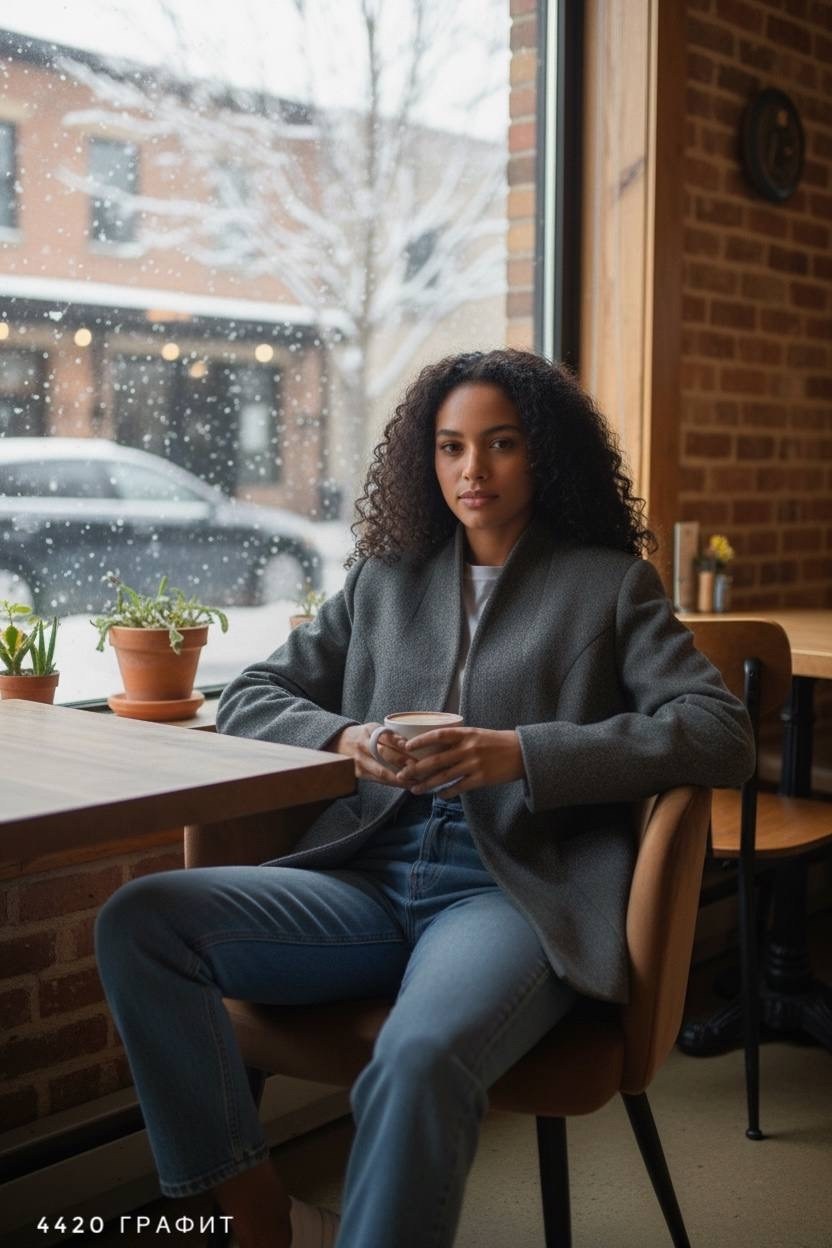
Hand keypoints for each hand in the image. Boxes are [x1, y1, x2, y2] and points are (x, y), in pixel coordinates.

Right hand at [329, 723, 410, 786]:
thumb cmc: (363, 735)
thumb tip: (408, 744)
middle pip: (384, 754)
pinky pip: (378, 780)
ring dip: (400, 778)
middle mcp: (362, 746)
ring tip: (415, 781)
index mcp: (368, 731)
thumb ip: (389, 734)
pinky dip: (393, 783)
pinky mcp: (359, 773)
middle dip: (402, 761)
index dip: (399, 742)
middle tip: (418, 766)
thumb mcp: (373, 728)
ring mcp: (359, 761)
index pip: (385, 736)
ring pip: (382, 771)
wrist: (338, 743)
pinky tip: (406, 785)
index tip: (412, 748)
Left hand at [396, 727, 524, 797]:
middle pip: (437, 760)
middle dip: (417, 768)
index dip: (421, 740)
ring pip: (444, 776)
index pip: (439, 735)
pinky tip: (438, 796)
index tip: (407, 746)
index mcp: (466, 734)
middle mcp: (468, 748)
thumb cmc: (497, 742)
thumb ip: (458, 740)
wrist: (522, 752)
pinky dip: (447, 792)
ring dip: (427, 784)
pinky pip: (459, 787)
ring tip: (415, 790)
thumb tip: (436, 746)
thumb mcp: (477, 734)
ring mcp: (474, 764)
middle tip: (402, 775)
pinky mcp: (481, 778)